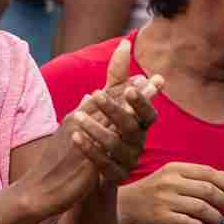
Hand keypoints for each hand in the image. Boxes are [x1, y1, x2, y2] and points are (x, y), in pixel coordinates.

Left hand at [69, 40, 162, 183]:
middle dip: (115, 109)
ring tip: (77, 115)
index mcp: (138, 126)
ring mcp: (127, 163)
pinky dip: (89, 149)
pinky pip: (104, 165)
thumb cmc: (104, 134)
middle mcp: (138, 144)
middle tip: (96, 93)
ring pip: (117, 146)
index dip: (143, 101)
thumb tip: (124, 44)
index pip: (148, 113)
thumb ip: (117, 77)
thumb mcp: (108, 105)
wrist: (92, 179)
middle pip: (132, 127)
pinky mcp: (112, 179)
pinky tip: (75, 136)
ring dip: (96, 128)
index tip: (131, 86)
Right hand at [120, 162, 223, 223]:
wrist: (123, 208)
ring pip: (202, 208)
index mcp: (173, 169)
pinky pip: (191, 223)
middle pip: (208, 190)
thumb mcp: (169, 177)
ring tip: (218, 221)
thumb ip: (196, 176)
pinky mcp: (162, 218)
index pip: (207, 172)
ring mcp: (165, 200)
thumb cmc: (150, 193)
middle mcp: (169, 182)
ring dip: (216, 217)